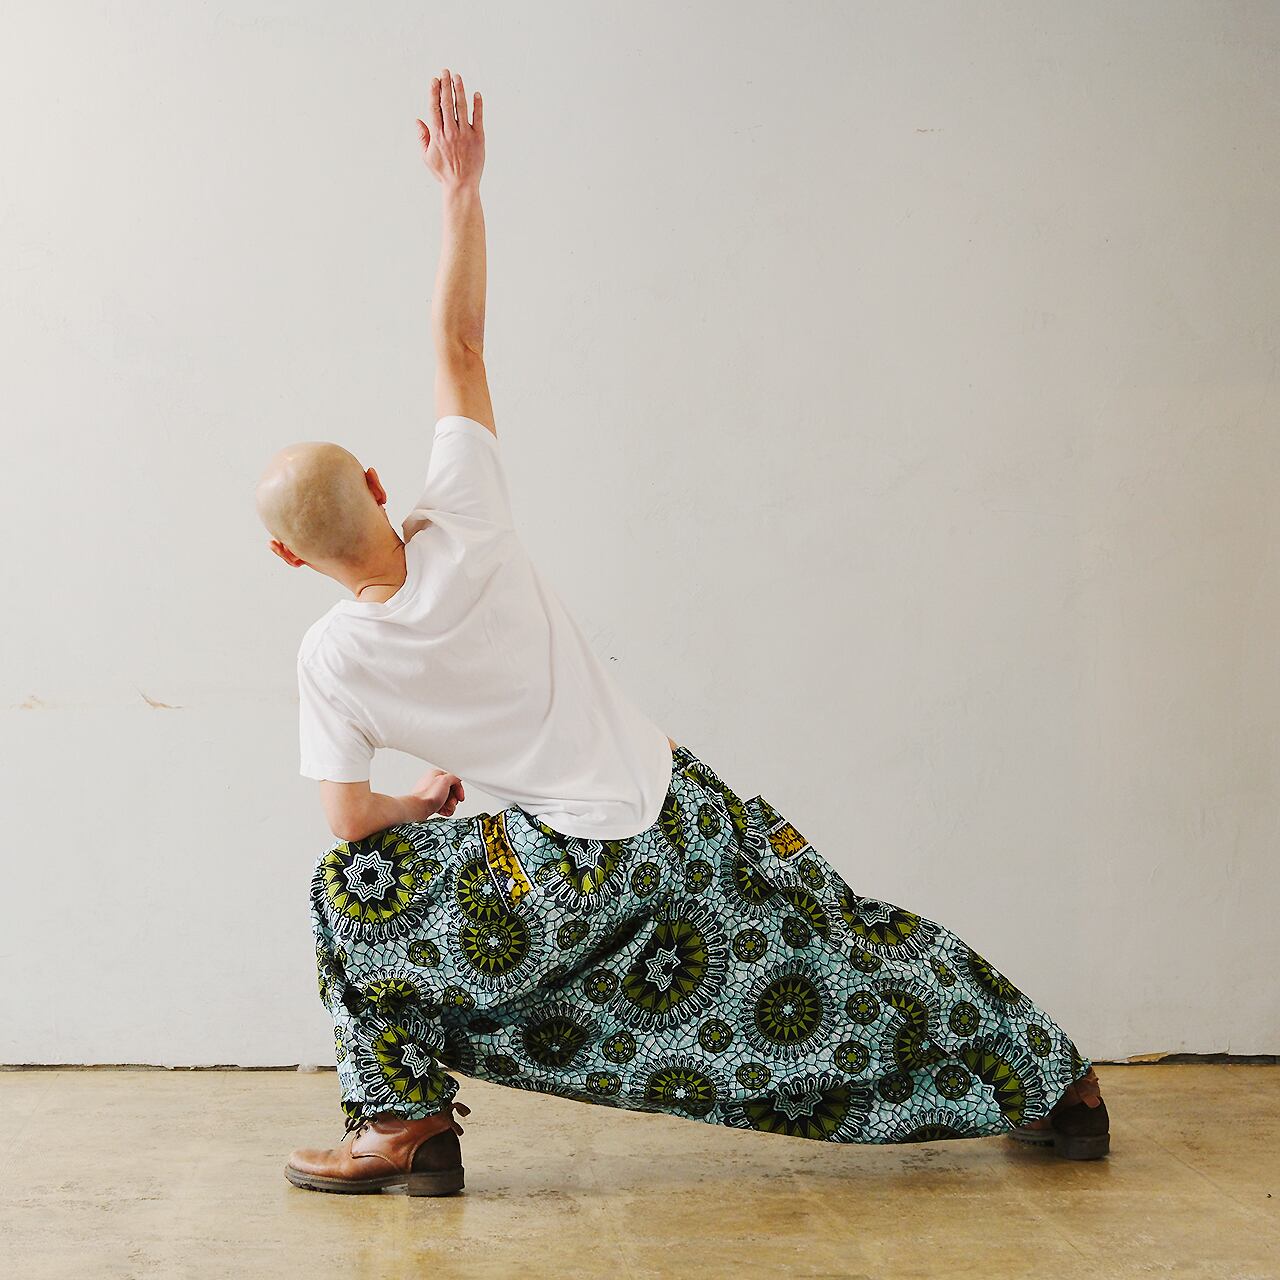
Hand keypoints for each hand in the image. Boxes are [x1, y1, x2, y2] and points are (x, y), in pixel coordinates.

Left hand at [408, 766, 464, 818]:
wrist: (418, 809)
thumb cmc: (428, 795)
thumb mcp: (446, 780)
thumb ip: (455, 777)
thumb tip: (458, 779)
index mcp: (436, 775)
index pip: (453, 780)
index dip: (459, 788)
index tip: (460, 796)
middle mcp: (432, 783)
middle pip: (451, 791)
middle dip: (454, 799)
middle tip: (451, 802)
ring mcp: (430, 794)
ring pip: (447, 800)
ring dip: (450, 805)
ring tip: (446, 807)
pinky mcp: (429, 804)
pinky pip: (441, 806)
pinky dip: (444, 810)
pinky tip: (443, 811)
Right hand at [417, 67, 483, 188]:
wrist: (461, 186)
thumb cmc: (443, 173)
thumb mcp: (426, 157)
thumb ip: (422, 137)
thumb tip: (417, 120)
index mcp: (437, 134)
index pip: (434, 107)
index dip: (434, 91)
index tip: (435, 79)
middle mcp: (450, 131)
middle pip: (447, 102)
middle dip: (445, 84)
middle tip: (445, 71)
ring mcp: (465, 134)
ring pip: (461, 106)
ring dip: (459, 89)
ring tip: (458, 77)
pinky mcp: (478, 138)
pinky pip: (478, 118)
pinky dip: (478, 105)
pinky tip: (476, 94)